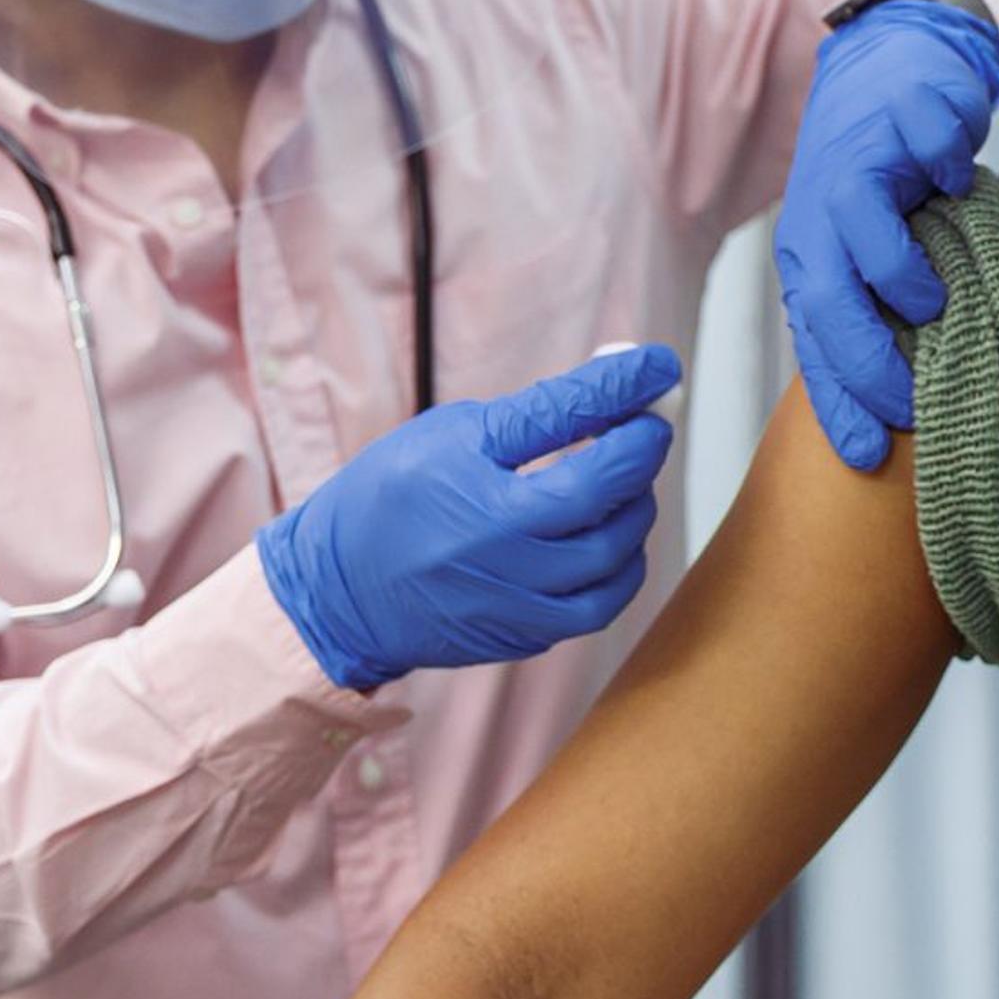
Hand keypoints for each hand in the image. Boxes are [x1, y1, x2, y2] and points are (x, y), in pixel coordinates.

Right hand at [255, 344, 682, 692]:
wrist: (338, 594)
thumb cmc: (390, 500)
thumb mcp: (447, 435)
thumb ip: (531, 417)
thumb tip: (613, 390)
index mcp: (466, 473)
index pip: (562, 415)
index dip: (622, 384)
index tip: (659, 363)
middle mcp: (492, 539)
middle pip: (603, 489)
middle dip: (641, 447)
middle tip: (647, 425)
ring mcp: (512, 596)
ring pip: (614, 551)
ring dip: (635, 507)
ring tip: (621, 482)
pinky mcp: (524, 635)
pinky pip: (601, 603)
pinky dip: (621, 565)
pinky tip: (611, 539)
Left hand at [778, 0, 998, 470]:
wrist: (893, 65)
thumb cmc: (884, 176)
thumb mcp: (867, 249)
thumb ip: (878, 310)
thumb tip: (905, 403)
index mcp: (809, 255)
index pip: (813, 341)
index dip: (836, 402)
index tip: (865, 458)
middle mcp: (821, 215)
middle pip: (828, 297)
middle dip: (865, 361)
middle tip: (910, 407)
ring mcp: (859, 161)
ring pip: (863, 231)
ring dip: (899, 278)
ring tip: (935, 306)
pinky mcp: (905, 117)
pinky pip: (930, 159)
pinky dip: (950, 177)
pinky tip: (962, 186)